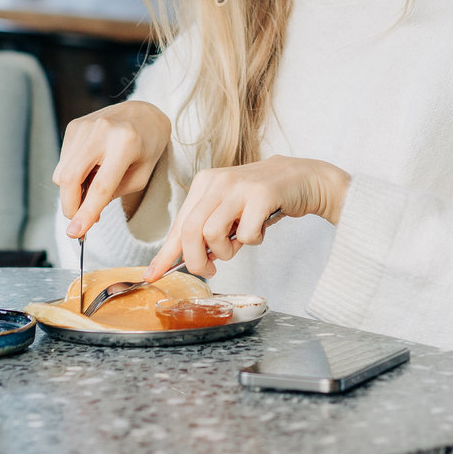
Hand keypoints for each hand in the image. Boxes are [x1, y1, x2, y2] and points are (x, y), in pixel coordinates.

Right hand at [53, 100, 171, 238]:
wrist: (144, 112)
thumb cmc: (147, 146)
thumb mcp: (141, 175)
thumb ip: (113, 195)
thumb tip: (83, 215)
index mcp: (125, 143)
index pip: (100, 186)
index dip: (85, 212)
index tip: (75, 233)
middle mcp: (101, 131)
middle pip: (69, 178)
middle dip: (70, 206)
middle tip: (80, 220)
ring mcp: (84, 126)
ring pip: (62, 172)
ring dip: (73, 190)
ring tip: (95, 184)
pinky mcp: (73, 126)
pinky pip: (63, 162)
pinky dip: (72, 174)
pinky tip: (91, 169)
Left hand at [144, 155, 350, 280]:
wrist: (301, 179)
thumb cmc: (260, 200)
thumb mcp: (227, 209)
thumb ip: (206, 229)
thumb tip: (182, 260)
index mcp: (205, 183)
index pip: (179, 224)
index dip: (165, 254)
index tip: (151, 274)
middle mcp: (218, 181)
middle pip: (190, 232)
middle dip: (196, 261)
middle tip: (210, 270)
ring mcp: (239, 186)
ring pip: (213, 234)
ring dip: (227, 251)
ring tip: (240, 243)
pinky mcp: (262, 194)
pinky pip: (246, 234)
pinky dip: (253, 241)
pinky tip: (260, 228)